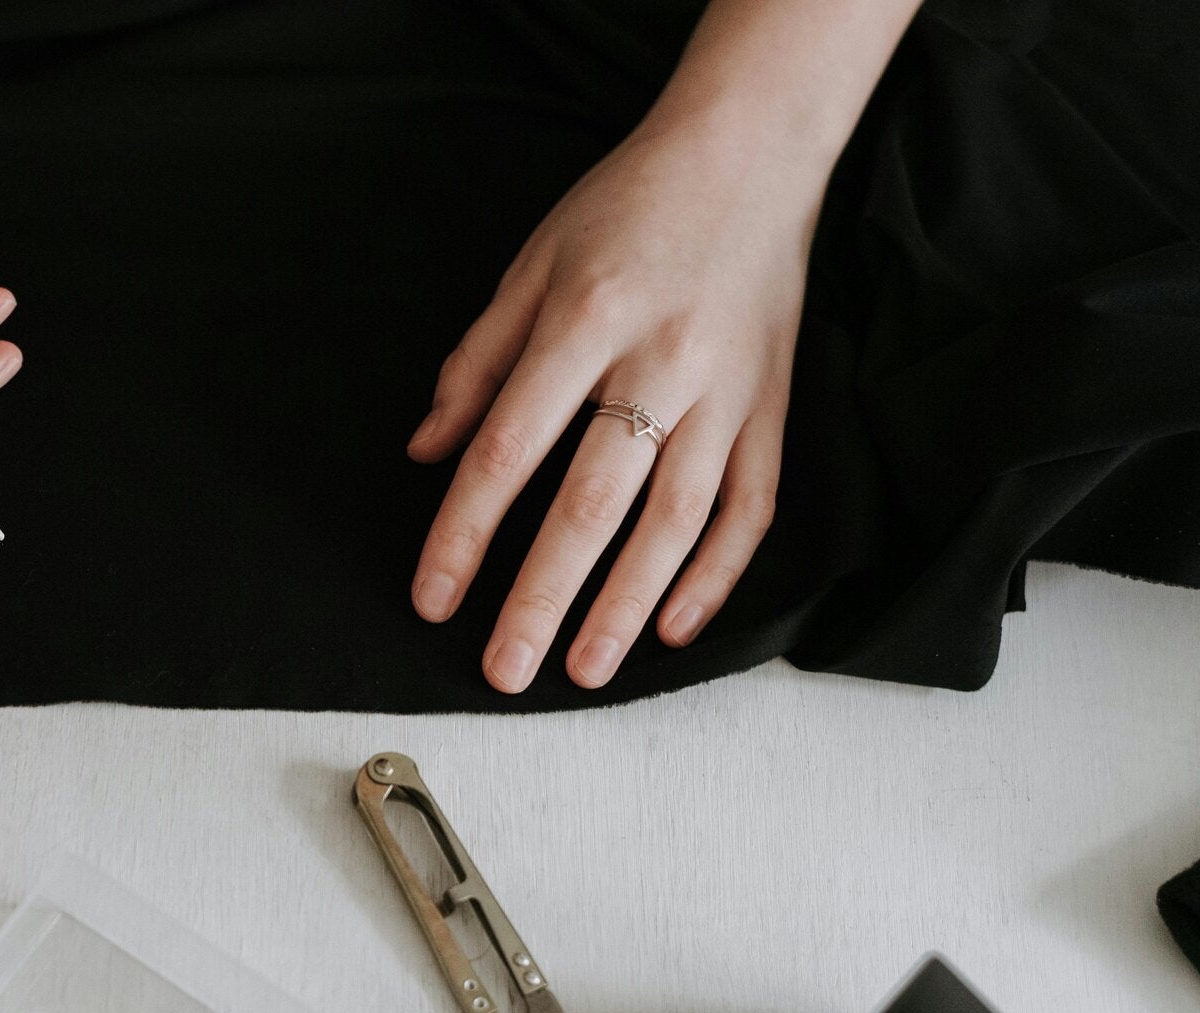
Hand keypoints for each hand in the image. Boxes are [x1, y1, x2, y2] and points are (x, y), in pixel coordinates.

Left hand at [408, 118, 813, 691]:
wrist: (752, 154)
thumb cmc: (627, 208)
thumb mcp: (531, 265)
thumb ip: (476, 362)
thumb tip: (426, 453)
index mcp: (584, 321)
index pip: (508, 449)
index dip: (464, 533)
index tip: (433, 599)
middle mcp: (661, 362)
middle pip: (591, 503)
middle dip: (543, 598)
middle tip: (503, 670)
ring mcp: (728, 392)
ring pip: (676, 520)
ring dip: (627, 605)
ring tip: (585, 672)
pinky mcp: (774, 408)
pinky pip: (751, 508)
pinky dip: (716, 574)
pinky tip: (673, 626)